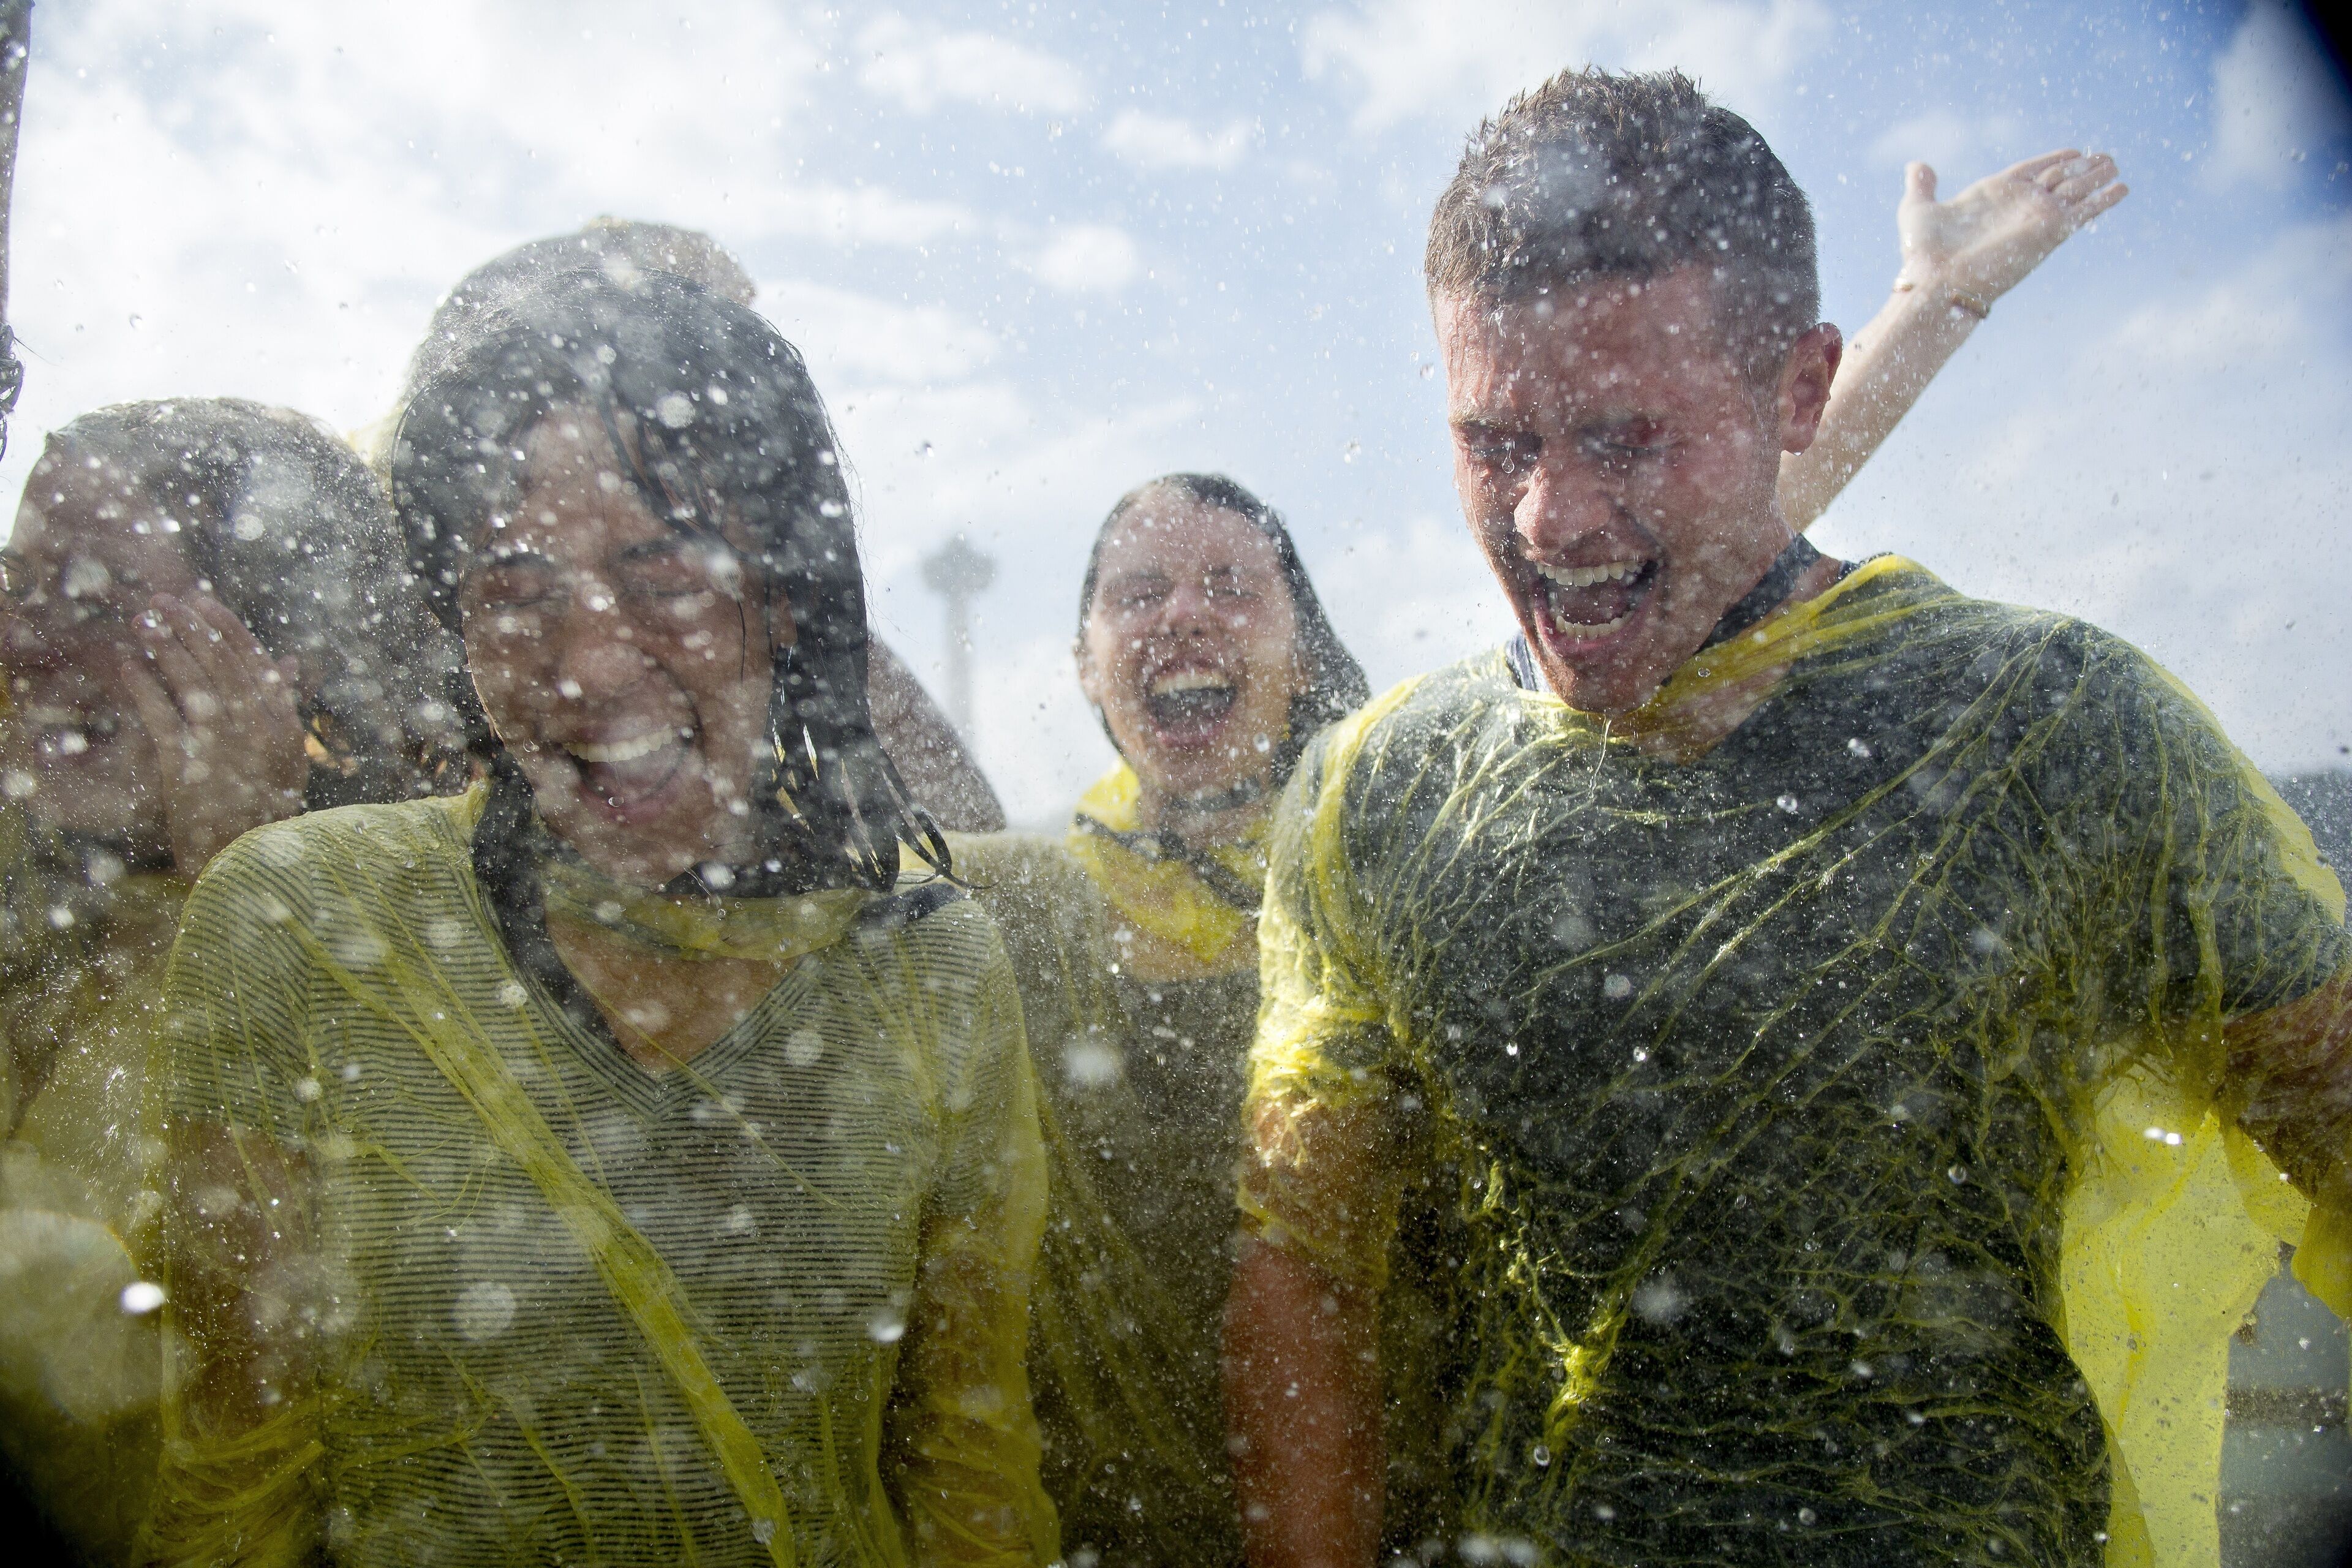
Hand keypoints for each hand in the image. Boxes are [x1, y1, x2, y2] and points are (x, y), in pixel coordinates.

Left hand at [119, 591, 308, 875]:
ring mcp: (224, 749)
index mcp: (284, 726)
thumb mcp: (287, 756)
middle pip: (221, 665)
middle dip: (190, 626)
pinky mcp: (188, 768)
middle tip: (163, 599)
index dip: (227, 629)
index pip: (256, 663)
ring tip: (143, 620)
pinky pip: (161, 717)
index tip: (202, 601)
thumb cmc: (265, 808)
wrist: (245, 861)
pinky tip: (127, 664)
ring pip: (192, 683)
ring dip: (164, 646)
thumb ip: (284, 706)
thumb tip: (289, 661)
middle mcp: (258, 732)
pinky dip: (143, 687)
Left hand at [1895, 149, 2127, 304]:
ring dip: (2096, 176)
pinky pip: (2085, 210)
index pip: (2031, 169)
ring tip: (2115, 165)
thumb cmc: (1924, 252)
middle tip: (2105, 157)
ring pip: (2075, 189)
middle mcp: (2019, 204)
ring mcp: (2037, 216)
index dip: (2052, 159)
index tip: (2073, 151)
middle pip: (2059, 177)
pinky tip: (2122, 189)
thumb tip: (1916, 166)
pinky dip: (2104, 199)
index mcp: (1993, 193)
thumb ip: (1922, 186)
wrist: (1937, 281)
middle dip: (2082, 167)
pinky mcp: (2051, 230)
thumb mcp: (1918, 210)